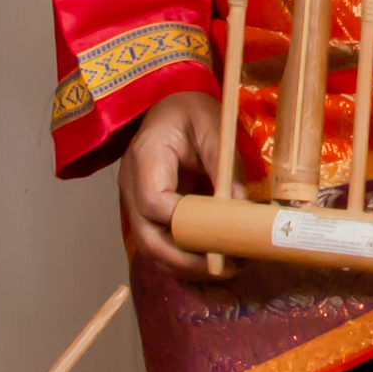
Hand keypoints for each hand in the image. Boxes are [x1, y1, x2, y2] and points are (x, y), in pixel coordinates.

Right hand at [117, 96, 218, 278]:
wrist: (169, 101)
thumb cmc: (191, 110)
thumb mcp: (214, 128)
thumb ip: (225, 167)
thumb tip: (241, 208)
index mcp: (146, 157)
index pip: (154, 203)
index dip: (183, 226)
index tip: (218, 239)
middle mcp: (132, 184)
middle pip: (146, 237)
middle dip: (183, 260)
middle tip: (222, 269)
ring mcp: (134, 200)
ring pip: (149, 247)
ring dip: (183, 266)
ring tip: (222, 270)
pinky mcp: (146, 210)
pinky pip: (158, 242)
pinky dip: (181, 257)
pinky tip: (209, 262)